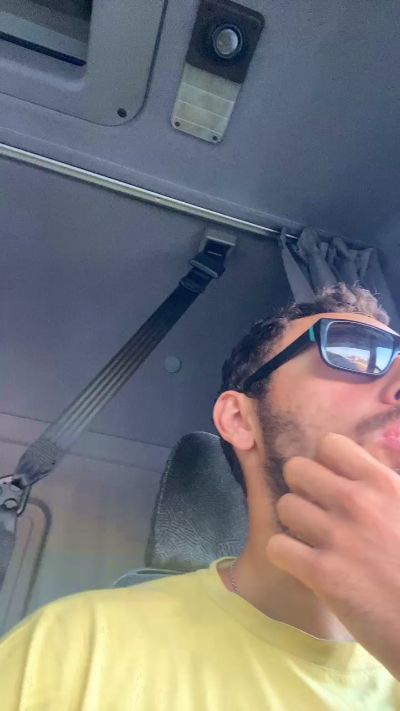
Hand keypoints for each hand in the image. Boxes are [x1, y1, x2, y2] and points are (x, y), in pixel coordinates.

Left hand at [266, 432, 399, 679]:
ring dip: (294, 522)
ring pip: (284, 506)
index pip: (329, 445)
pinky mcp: (321, 573)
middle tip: (317, 509)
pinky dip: (286, 555)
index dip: (326, 463)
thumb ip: (384, 482)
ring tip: (311, 538)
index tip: (333, 481)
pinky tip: (303, 563)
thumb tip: (368, 455)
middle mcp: (357, 502)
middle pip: (296, 469)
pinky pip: (277, 546)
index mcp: (383, 483)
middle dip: (303, 488)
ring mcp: (337, 537)